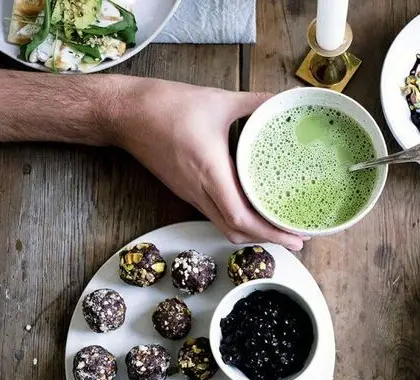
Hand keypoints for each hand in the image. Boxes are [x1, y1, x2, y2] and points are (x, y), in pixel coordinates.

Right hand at [108, 77, 305, 249]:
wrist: (123, 113)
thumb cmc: (165, 106)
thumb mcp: (218, 100)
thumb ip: (254, 101)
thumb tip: (281, 100)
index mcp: (210, 172)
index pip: (241, 217)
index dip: (270, 231)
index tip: (295, 236)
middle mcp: (199, 190)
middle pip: (235, 231)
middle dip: (268, 239)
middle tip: (296, 238)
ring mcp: (190, 193)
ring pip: (223, 226)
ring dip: (252, 232)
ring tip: (278, 227)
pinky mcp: (185, 190)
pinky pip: (214, 214)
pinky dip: (236, 219)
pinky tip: (252, 209)